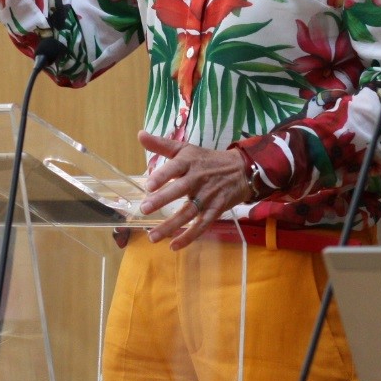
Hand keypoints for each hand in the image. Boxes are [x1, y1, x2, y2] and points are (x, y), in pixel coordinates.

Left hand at [137, 131, 250, 249]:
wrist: (241, 170)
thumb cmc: (207, 159)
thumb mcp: (185, 148)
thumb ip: (161, 144)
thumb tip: (140, 134)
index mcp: (188, 162)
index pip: (174, 168)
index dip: (162, 176)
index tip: (147, 185)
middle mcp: (197, 179)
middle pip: (180, 190)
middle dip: (162, 200)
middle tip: (145, 209)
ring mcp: (207, 196)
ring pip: (188, 212)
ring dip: (170, 225)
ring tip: (152, 236)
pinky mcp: (215, 210)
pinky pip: (201, 225)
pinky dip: (189, 237)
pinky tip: (174, 245)